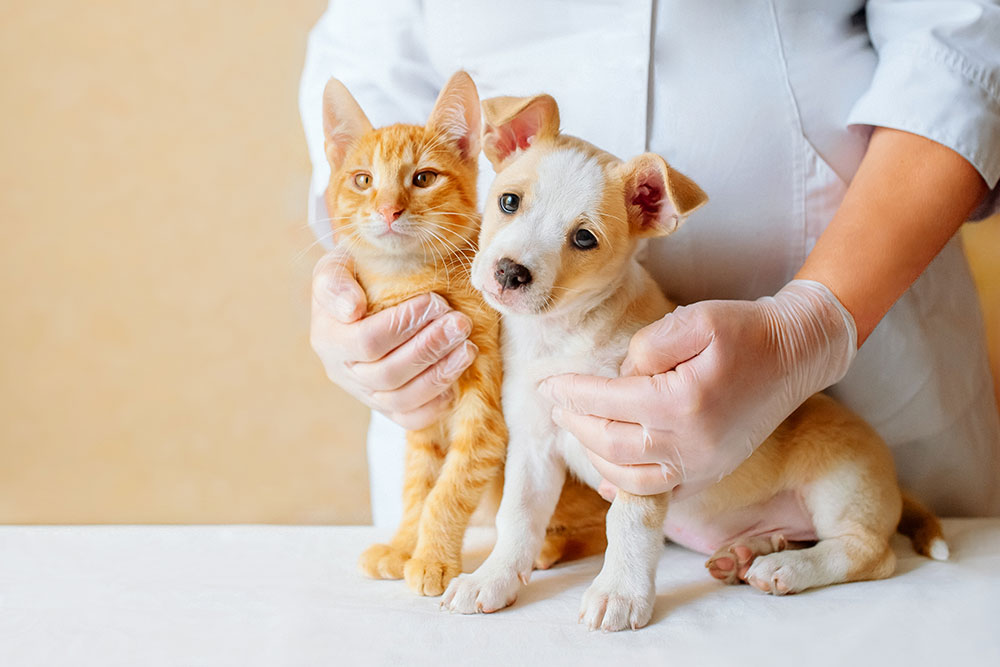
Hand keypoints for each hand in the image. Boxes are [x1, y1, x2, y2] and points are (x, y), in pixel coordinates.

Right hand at [310, 249, 477, 429]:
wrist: (363, 297)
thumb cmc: (354, 277)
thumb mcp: (337, 267)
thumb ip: (335, 282)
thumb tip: (352, 308)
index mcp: (328, 338)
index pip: (366, 341)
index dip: (404, 324)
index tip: (435, 301)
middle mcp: (343, 372)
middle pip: (388, 374)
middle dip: (429, 348)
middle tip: (460, 324)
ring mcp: (365, 394)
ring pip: (402, 400)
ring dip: (440, 374)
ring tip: (467, 348)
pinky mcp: (387, 407)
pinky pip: (410, 419)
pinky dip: (436, 404)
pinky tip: (457, 379)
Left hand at [539, 280, 855, 498]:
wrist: (796, 354)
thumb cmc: (746, 331)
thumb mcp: (694, 319)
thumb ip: (647, 345)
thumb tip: (619, 376)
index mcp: (683, 404)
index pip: (608, 402)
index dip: (571, 392)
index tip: (547, 383)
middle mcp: (691, 444)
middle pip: (610, 443)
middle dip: (575, 423)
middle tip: (555, 405)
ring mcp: (703, 465)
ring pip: (628, 476)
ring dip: (593, 454)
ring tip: (576, 428)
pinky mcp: (711, 472)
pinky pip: (659, 493)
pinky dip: (626, 487)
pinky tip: (605, 476)